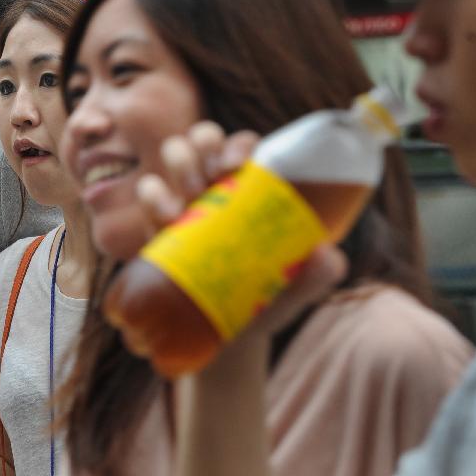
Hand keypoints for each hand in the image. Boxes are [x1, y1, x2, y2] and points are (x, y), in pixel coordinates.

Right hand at [134, 122, 346, 364]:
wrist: (221, 338)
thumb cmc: (262, 302)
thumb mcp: (293, 291)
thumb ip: (316, 276)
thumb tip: (326, 256)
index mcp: (251, 188)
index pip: (244, 146)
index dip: (238, 144)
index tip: (238, 166)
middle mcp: (216, 184)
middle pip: (206, 137)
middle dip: (205, 146)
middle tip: (212, 180)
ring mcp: (184, 198)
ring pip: (176, 151)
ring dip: (181, 164)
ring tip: (187, 202)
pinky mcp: (156, 222)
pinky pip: (149, 189)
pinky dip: (153, 194)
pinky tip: (165, 217)